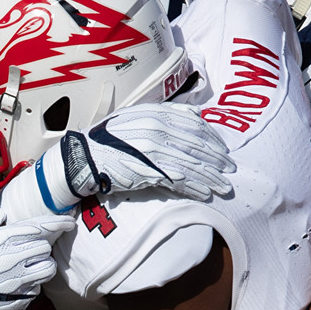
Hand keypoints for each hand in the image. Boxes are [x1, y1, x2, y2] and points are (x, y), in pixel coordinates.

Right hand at [0, 104, 235, 221]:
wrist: (80, 160)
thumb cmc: (106, 142)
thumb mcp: (133, 120)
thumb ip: (161, 117)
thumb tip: (194, 116)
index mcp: (151, 114)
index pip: (191, 123)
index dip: (211, 137)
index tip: (223, 148)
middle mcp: (152, 129)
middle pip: (194, 143)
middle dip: (215, 158)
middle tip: (230, 169)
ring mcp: (147, 151)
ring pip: (188, 163)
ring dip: (209, 176)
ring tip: (224, 186)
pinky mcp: (143, 171)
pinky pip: (175, 180)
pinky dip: (192, 187)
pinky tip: (204, 194)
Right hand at [0, 213, 63, 309]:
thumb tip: (2, 216)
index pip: (39, 228)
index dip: (57, 223)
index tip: (66, 222)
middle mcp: (12, 261)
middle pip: (46, 249)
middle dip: (42, 246)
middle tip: (32, 247)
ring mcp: (16, 284)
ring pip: (46, 271)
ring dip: (41, 266)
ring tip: (26, 267)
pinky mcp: (15, 303)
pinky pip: (34, 291)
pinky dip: (30, 286)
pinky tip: (16, 285)